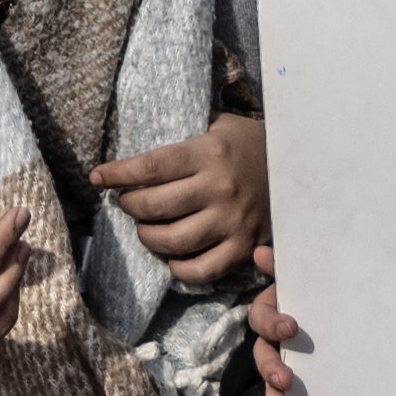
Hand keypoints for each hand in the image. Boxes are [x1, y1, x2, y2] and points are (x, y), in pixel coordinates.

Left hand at [97, 112, 271, 292]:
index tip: (97, 177)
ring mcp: (232, 221)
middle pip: (155, 207)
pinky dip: (179, 267)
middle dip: (130, 206)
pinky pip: (202, 269)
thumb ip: (182, 139)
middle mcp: (219, 188)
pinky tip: (172, 256)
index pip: (150, 167)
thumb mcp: (217, 126)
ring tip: (146, 228)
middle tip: (127, 202)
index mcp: (209, 153)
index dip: (117, 174)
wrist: (299, 164)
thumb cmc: (247, 143)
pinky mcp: (244, 247)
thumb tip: (134, 155)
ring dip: (147, 236)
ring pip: (172, 241)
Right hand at [241, 253, 309, 395]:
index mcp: (275, 307)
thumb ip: (285, 266)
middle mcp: (273, 332)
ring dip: (272, 382)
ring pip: (269, 368)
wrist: (342, 303)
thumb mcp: (307, 277)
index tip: (292, 329)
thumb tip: (261, 252)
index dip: (273, 322)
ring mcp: (282, 353)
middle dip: (271, 364)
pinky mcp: (292, 370)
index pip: (262, 315)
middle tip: (285, 378)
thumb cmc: (321, 287)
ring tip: (282, 395)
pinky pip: (279, 386)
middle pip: (262, 348)